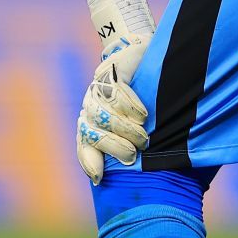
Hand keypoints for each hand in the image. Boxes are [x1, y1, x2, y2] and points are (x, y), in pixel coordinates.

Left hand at [77, 0, 155, 183]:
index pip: (84, 142)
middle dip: (113, 146)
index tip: (100, 177)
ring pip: (103, 113)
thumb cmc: (152, 99)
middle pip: (92, 130)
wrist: (153, 57)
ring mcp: (99, 86)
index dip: (89, 159)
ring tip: (143, 137)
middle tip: (133, 155)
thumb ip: (126, 147)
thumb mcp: (139, 127)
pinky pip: (115, 93)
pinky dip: (130, 107)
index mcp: (94, 120)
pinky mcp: (110, 69)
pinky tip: (143, 115)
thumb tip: (103, 180)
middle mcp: (92, 104)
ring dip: (125, 130)